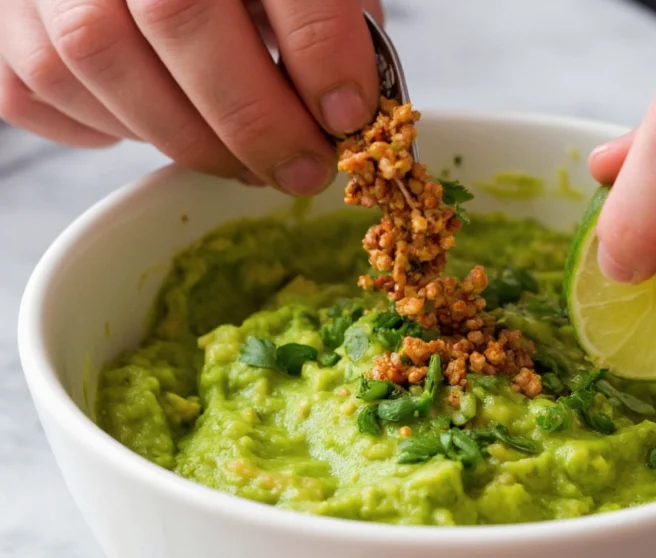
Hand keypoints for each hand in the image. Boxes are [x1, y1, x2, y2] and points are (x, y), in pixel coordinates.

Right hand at [0, 0, 382, 194]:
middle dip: (254, 121)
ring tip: (239, 162)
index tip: (348, 115)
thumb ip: (326, 12)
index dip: (320, 52)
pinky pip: (34, 91)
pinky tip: (154, 126)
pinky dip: (101, 130)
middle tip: (303, 172)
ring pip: (91, 61)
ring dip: (182, 137)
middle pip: (175, 18)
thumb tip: (345, 103)